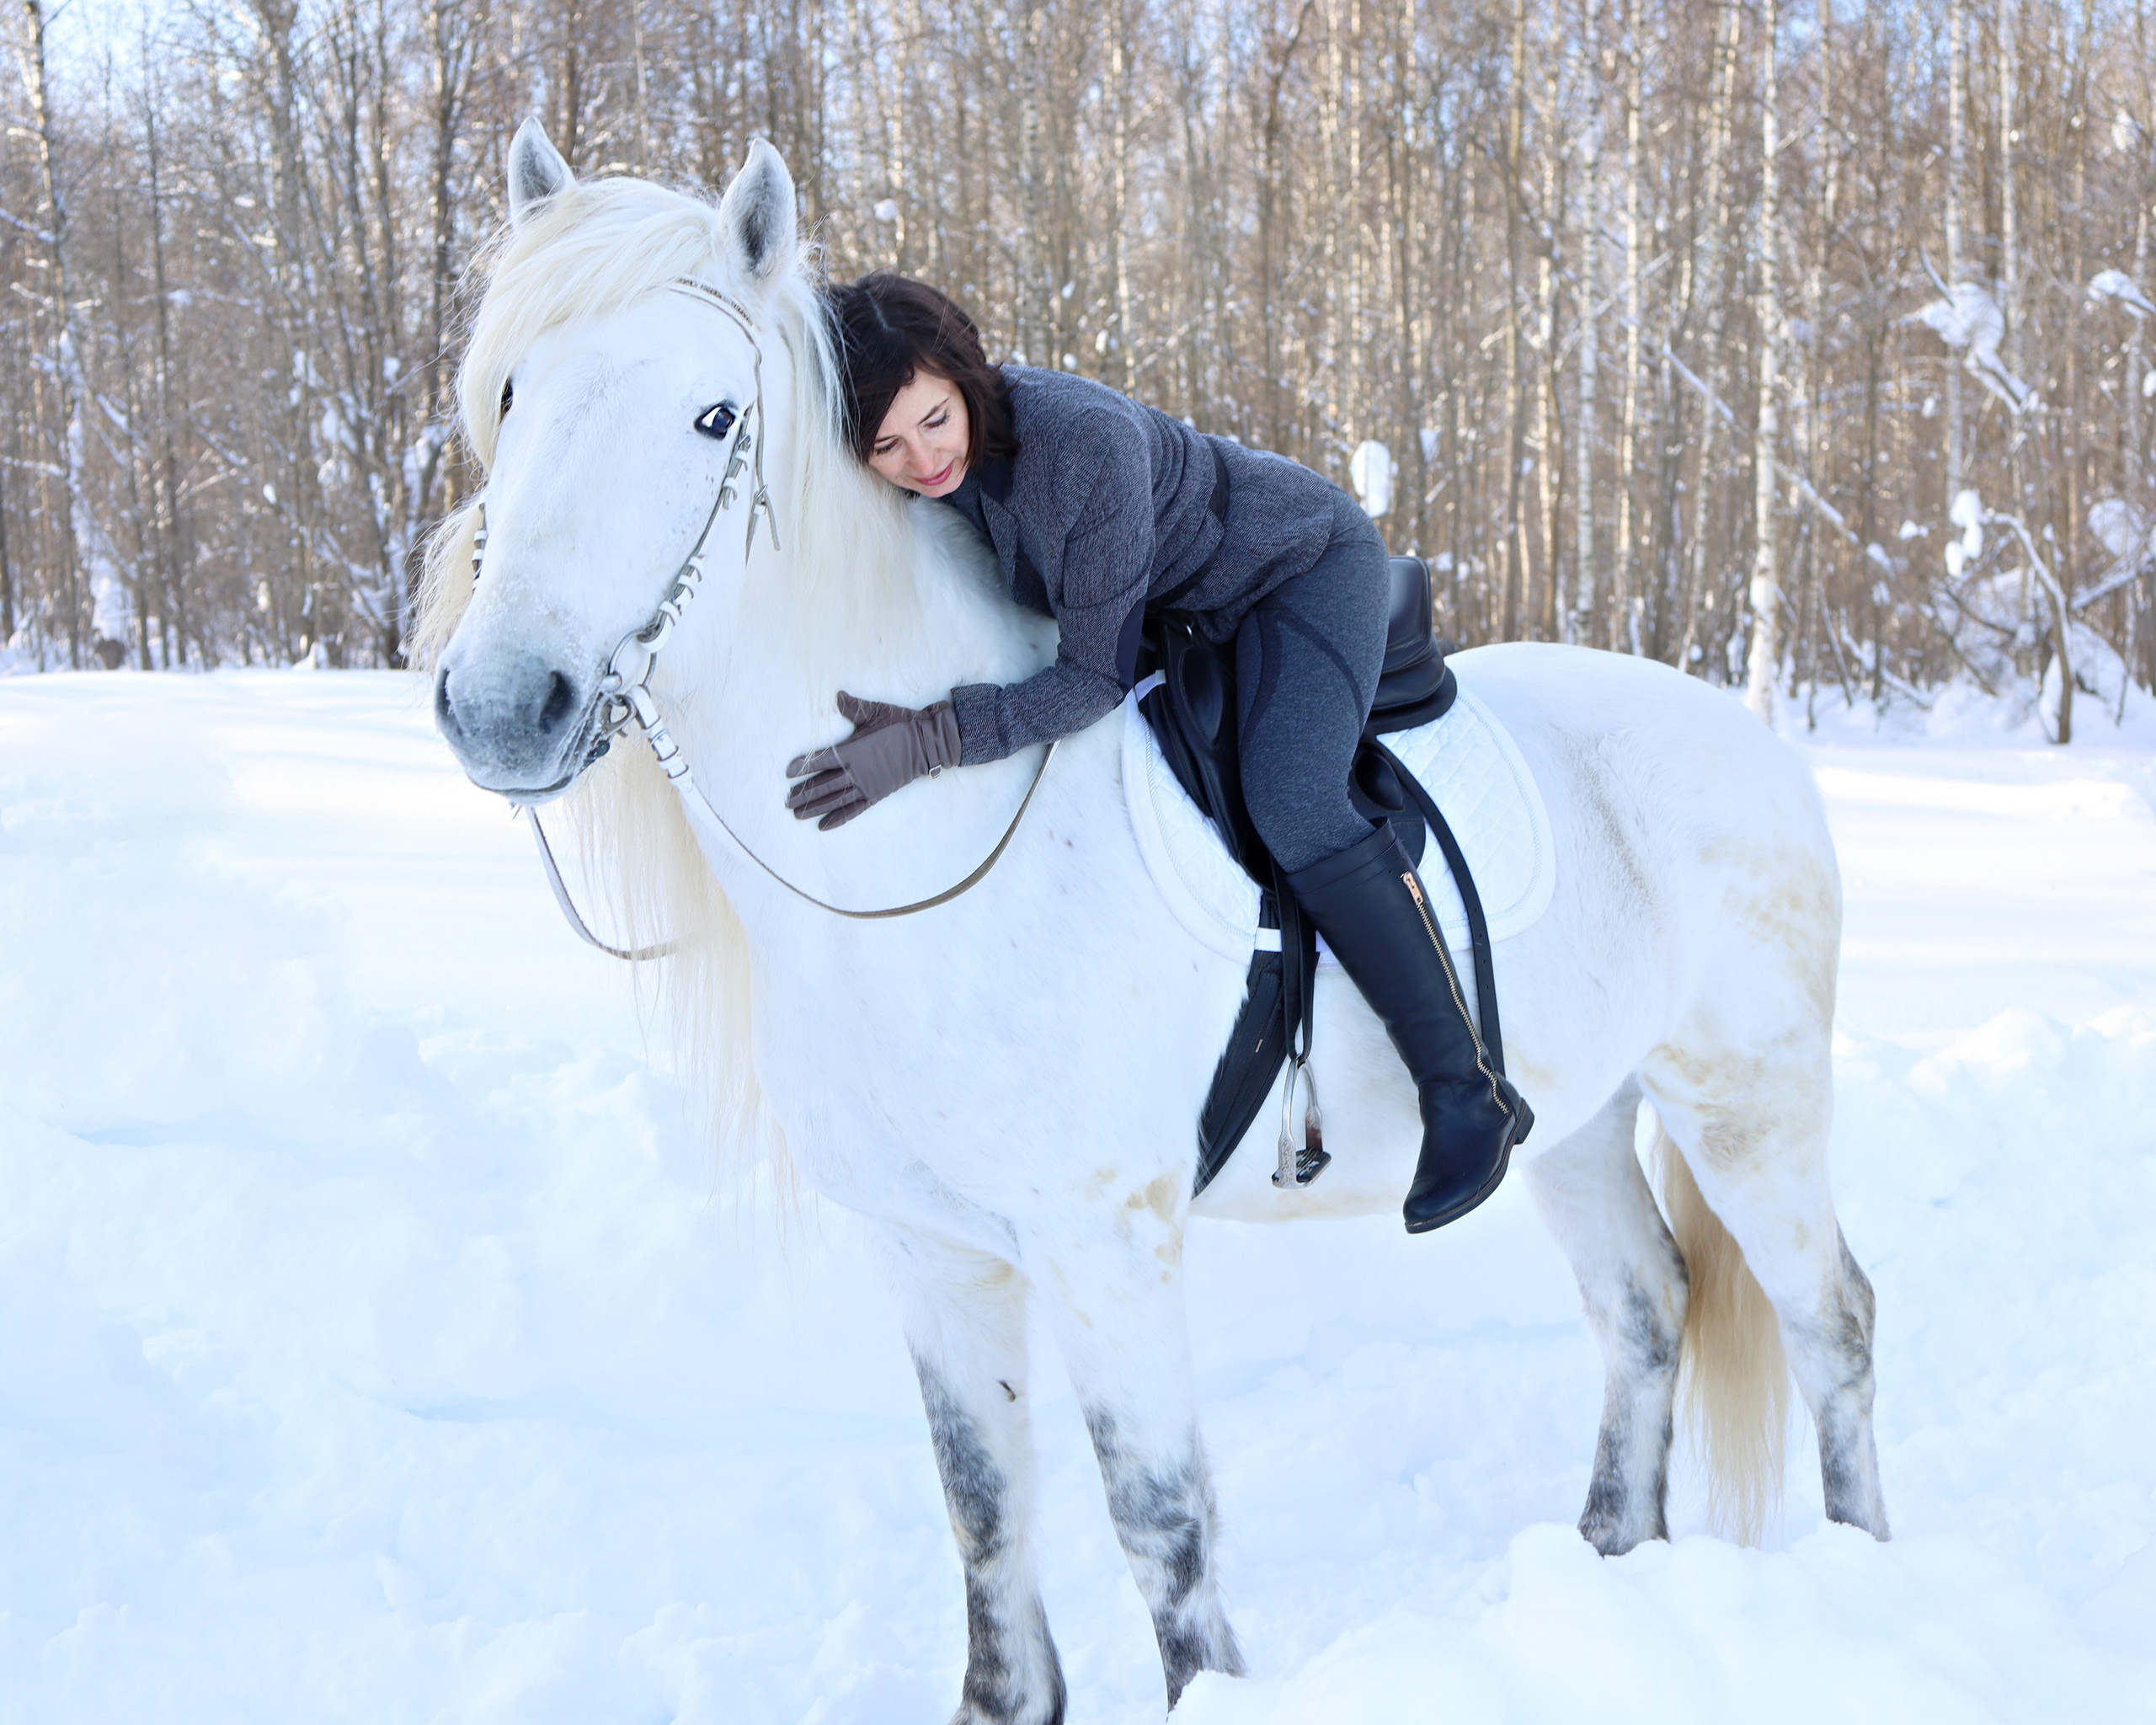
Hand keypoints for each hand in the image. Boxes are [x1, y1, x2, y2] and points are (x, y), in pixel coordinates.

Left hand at [784, 691, 962, 829]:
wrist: (927, 743)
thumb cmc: (901, 724)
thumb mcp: (877, 712)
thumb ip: (854, 708)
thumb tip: (838, 696)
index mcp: (854, 750)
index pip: (823, 759)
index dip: (804, 766)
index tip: (788, 772)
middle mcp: (858, 771)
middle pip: (825, 784)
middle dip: (805, 792)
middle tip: (787, 800)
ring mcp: (867, 786)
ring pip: (835, 799)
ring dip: (815, 807)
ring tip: (797, 813)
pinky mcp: (876, 795)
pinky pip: (854, 810)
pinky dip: (838, 818)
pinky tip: (823, 826)